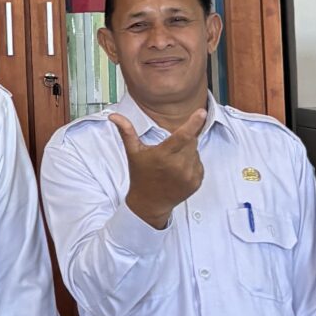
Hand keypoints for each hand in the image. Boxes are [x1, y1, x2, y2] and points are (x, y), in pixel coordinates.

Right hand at [108, 108, 205, 227]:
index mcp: (163, 155)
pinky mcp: (196, 182)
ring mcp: (188, 175)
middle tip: (170, 149)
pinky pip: (199, 164)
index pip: (183, 135)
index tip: (202, 112)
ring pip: (196, 151)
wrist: (149, 203)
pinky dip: (192, 163)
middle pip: (191, 140)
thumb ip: (126, 131)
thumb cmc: (141, 176)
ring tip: (172, 162)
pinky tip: (179, 170)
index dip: (194, 123)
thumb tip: (114, 116)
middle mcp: (178, 166)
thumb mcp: (133, 152)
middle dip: (184, 138)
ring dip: (188, 151)